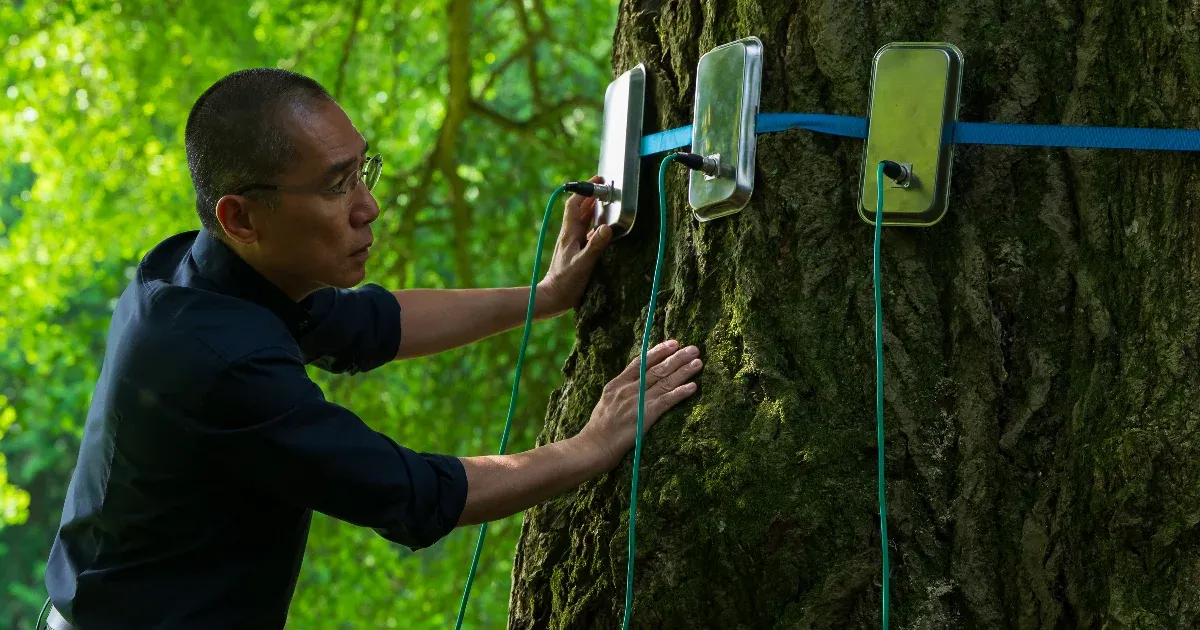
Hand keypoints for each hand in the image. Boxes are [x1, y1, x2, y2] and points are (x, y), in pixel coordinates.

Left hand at [537, 175, 613, 316]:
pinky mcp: (575, 251)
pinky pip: (586, 233)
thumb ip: (596, 245)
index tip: (598, 182)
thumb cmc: (566, 282)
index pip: (574, 205)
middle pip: (580, 209)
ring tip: (606, 202)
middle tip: (605, 188)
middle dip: (591, 196)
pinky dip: (595, 225)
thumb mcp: (583, 264)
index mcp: (569, 234)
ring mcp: (572, 243)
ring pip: (583, 220)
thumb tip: (607, 227)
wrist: (552, 298)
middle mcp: (570, 235)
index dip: (584, 190)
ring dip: (593, 209)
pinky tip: (603, 228)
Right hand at [576, 340, 702, 470]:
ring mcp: (637, 401)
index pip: (641, 362)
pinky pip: (667, 401)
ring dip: (683, 371)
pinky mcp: (645, 416)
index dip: (658, 351)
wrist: (592, 446)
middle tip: (693, 349)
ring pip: (664, 382)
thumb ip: (620, 392)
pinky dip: (680, 393)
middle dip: (677, 357)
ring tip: (698, 362)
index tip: (673, 343)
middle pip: (656, 369)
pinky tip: (693, 387)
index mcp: (617, 384)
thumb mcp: (606, 402)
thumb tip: (633, 384)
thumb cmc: (599, 429)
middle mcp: (628, 389)